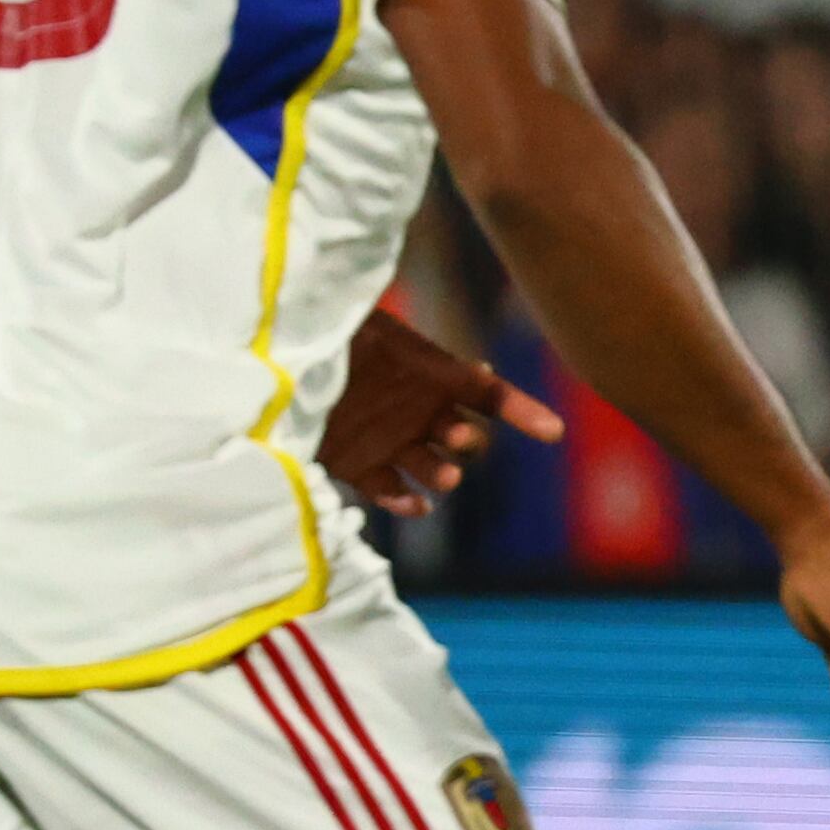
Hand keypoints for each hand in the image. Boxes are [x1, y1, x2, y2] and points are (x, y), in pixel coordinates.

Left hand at [323, 307, 562, 518]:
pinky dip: (406, 502)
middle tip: (458, 437)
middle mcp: (418, 411)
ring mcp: (390, 441)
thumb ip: (414, 341)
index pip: (488, 394)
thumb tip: (473, 357)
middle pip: (463, 436)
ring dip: (444, 474)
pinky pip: (391, 492)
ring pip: (434, 467)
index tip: (553, 431)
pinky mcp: (357, 466)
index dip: (522, 410)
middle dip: (467, 439)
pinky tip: (417, 504)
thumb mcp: (373, 324)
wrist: (275, 355)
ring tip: (445, 476)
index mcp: (431, 374)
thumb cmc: (331, 333)